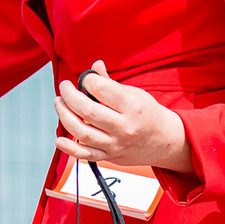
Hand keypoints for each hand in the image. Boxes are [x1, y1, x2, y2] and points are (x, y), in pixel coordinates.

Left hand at [55, 62, 192, 172]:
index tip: (85, 79)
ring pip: (82, 132)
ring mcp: (116, 144)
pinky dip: (70, 148)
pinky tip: (60, 139)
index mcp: (132, 107)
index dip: (87, 80)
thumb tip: (94, 66)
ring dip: (65, 116)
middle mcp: (124, 127)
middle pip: (88, 111)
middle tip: (64, 88)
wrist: (165, 141)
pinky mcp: (110, 157)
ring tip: (60, 104)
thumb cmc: (148, 114)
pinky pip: (86, 155)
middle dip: (69, 96)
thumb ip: (111, 83)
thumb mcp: (135, 94)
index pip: (101, 89)